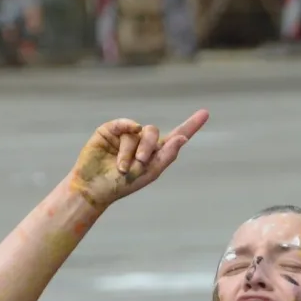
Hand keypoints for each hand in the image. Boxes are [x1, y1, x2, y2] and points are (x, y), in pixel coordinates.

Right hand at [70, 111, 209, 208]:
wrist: (94, 188)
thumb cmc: (122, 185)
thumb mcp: (150, 173)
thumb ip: (168, 155)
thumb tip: (183, 138)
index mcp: (155, 153)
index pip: (176, 135)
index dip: (191, 125)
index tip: (205, 113)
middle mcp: (142, 141)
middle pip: (154, 133)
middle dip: (148, 148)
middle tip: (139, 163)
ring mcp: (126, 134)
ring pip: (138, 132)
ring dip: (131, 151)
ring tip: (122, 167)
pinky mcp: (110, 130)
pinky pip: (124, 123)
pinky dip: (127, 127)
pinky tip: (127, 132)